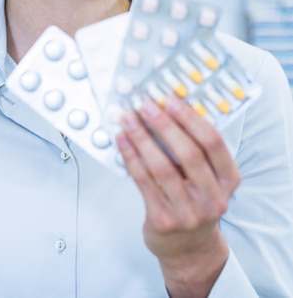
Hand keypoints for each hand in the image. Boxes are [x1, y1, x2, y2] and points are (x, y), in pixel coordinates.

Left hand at [116, 95, 240, 296]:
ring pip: (162, 167)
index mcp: (228, 179)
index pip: (213, 142)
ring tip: (129, 120)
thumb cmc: (196, 201)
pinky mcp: (163, 220)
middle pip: (188, 153)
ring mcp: (188, 212)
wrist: (189, 249)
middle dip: (164, 125)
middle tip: (146, 106)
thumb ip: (195, 147)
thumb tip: (168, 107)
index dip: (190, 118)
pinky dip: (131, 157)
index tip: (170, 100)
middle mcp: (212, 197)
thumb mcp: (208, 177)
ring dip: (142, 138)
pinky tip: (122, 141)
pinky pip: (143, 182)